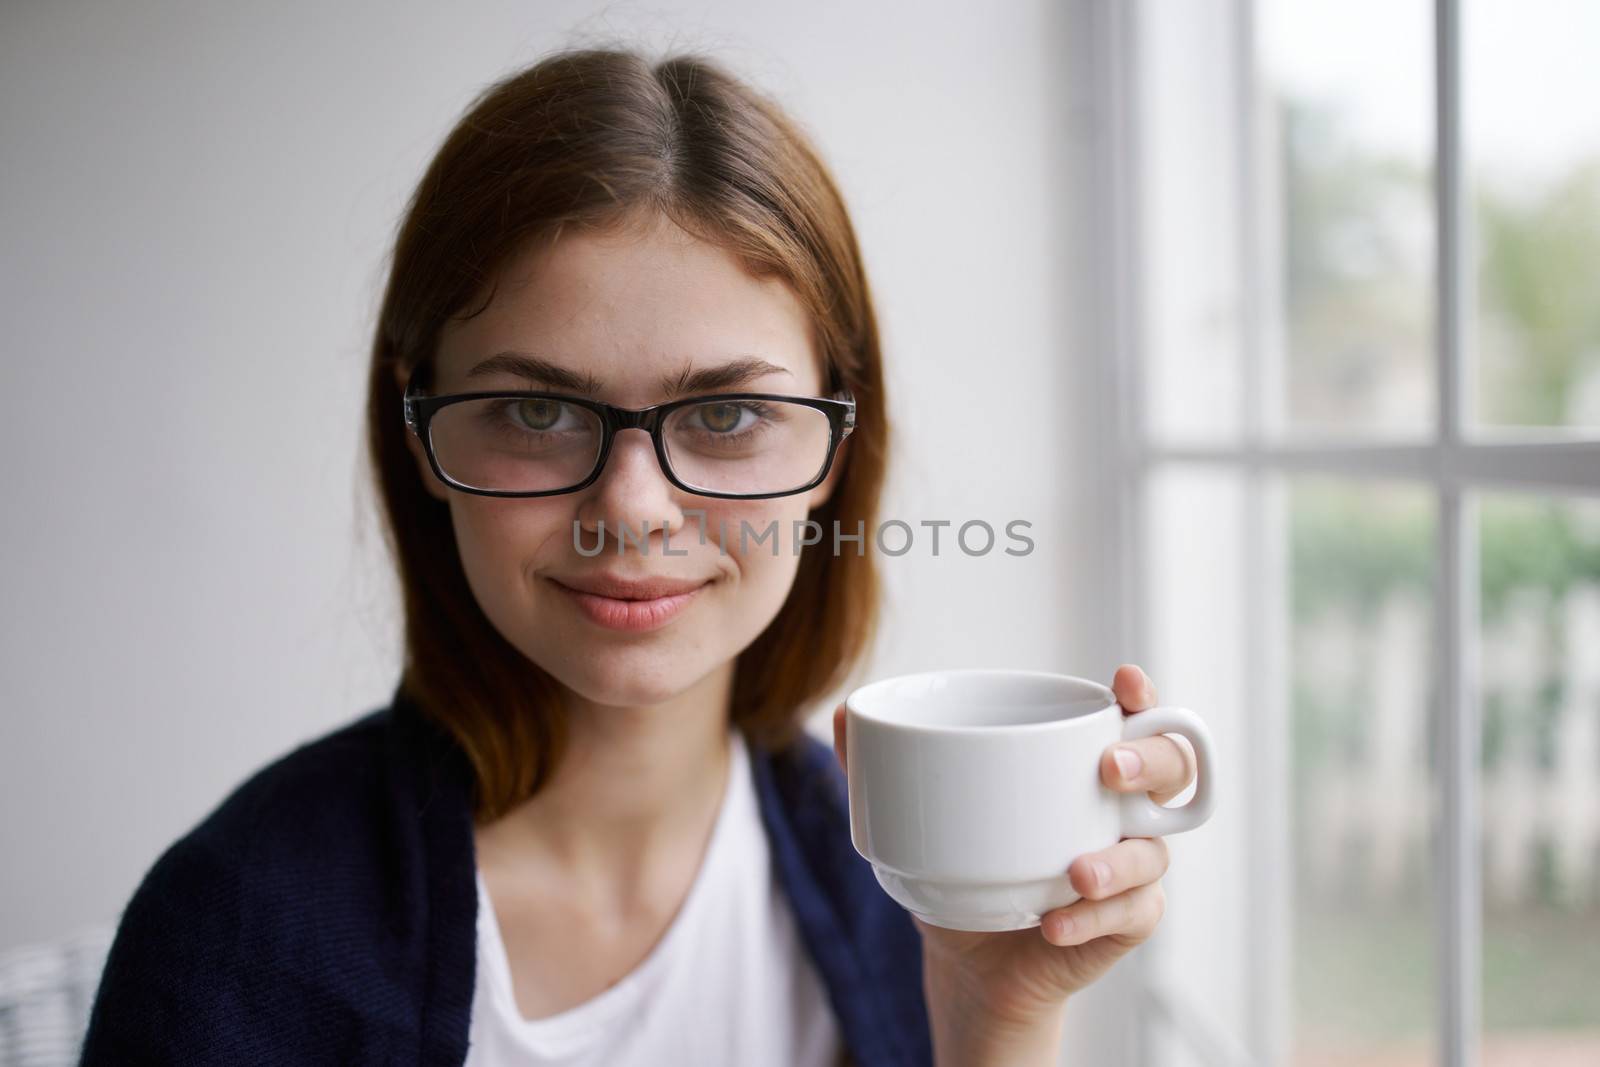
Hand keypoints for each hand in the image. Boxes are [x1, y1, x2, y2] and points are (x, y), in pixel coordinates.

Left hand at [830, 664, 1196, 1064]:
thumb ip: (886, 764)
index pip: (1133, 715)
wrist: (969, 960)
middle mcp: (1119, 806)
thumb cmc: (961, 865)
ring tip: (1073, 873)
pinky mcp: (1127, 921)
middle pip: (1175, 767)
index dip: (1142, 695)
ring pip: (1155, 850)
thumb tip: (843, 714)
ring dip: (1118, 861)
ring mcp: (1130, 865)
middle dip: (1152, 760)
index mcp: (1079, 762)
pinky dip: (1091, 919)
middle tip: (1108, 770)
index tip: (1125, 682)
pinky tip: (1052, 923)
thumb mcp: (922, 813)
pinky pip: (1134, 914)